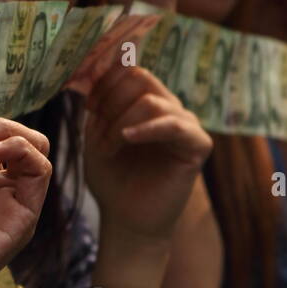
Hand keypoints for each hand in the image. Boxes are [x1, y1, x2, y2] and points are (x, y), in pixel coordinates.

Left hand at [84, 64, 212, 246]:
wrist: (126, 217)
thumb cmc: (111, 177)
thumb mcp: (96, 135)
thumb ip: (99, 105)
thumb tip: (93, 72)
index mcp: (146, 102)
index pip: (129, 70)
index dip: (104, 83)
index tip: (88, 107)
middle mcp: (169, 108)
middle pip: (140, 77)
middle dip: (110, 101)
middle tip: (98, 130)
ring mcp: (185, 124)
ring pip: (151, 100)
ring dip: (120, 123)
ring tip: (108, 148)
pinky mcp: (198, 145)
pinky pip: (176, 124)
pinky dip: (147, 128)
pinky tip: (127, 139)